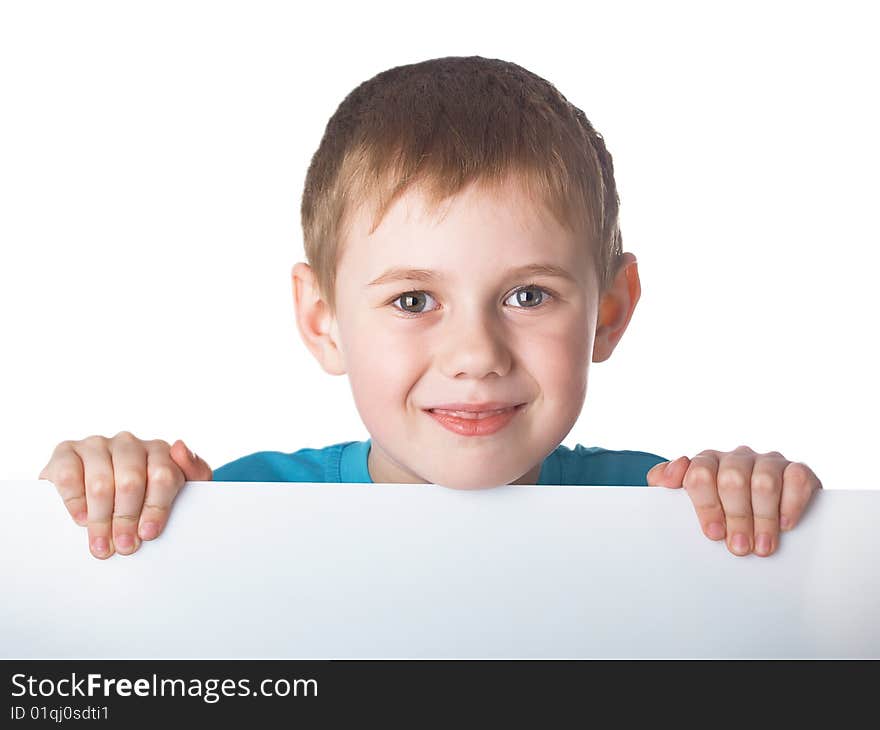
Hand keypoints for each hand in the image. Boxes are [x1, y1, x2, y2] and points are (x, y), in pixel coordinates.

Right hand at [38, 431, 212, 558]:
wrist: (105, 496)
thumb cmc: (149, 496)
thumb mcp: (183, 488)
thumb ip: (195, 470)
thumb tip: (179, 447)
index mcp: (159, 450)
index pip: (163, 476)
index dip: (156, 508)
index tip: (149, 534)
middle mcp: (128, 443)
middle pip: (130, 482)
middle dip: (127, 520)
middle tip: (125, 546)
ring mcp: (97, 445)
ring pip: (101, 483)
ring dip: (101, 519)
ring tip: (103, 545)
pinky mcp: (67, 452)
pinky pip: (69, 476)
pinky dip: (75, 502)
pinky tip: (82, 520)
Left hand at [646, 445, 821, 556]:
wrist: (760, 507)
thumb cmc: (717, 506)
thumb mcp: (685, 497)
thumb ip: (664, 482)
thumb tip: (668, 476)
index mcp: (707, 461)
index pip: (700, 474)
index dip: (706, 506)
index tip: (713, 534)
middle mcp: (737, 458)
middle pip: (732, 480)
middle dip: (736, 518)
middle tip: (739, 548)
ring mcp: (768, 462)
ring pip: (764, 482)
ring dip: (763, 519)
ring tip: (762, 547)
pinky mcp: (797, 469)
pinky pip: (796, 479)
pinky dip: (791, 504)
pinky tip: (786, 525)